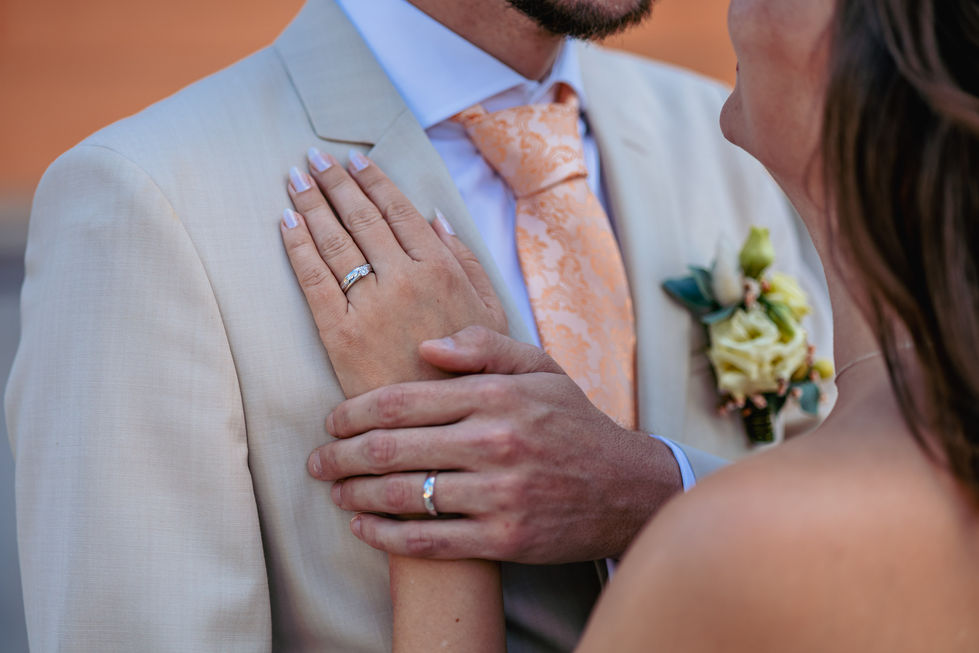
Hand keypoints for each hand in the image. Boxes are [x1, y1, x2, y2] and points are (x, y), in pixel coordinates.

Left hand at [281, 149, 505, 396]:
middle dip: (335, 183)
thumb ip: (467, 262)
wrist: (443, 427)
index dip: (373, 180)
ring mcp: (372, 306)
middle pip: (362, 218)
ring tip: (294, 179)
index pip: (399, 211)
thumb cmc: (471, 372)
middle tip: (313, 159)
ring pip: (335, 241)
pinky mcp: (341, 335)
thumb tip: (437, 217)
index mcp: (443, 270)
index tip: (354, 160)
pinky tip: (286, 223)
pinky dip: (298, 247)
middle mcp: (406, 279)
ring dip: (312, 204)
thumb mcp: (492, 314)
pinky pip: (314, 280)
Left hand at [309, 326, 683, 562]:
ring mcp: (499, 494)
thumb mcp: (541, 368)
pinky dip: (384, 535)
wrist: (627, 489)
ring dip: (354, 494)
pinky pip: (427, 540)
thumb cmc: (574, 422)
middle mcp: (494, 442)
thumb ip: (484, 347)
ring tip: (334, 491)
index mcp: (496, 395)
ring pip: (402, 495)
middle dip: (339, 455)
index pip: (401, 399)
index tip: (331, 420)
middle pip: (390, 448)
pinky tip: (362, 526)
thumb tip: (425, 344)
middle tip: (317, 460)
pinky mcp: (503, 539)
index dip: (353, 411)